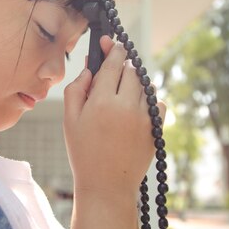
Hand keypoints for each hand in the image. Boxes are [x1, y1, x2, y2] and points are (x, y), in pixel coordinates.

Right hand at [63, 36, 166, 201]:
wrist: (106, 186)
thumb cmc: (83, 152)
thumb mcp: (70, 119)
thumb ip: (77, 88)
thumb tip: (90, 67)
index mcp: (102, 101)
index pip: (114, 62)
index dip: (113, 48)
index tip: (110, 42)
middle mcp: (127, 106)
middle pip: (132, 70)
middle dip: (123, 66)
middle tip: (112, 73)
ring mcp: (145, 117)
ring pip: (145, 85)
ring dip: (135, 83)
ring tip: (120, 96)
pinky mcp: (156, 129)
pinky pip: (158, 103)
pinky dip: (148, 100)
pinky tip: (134, 110)